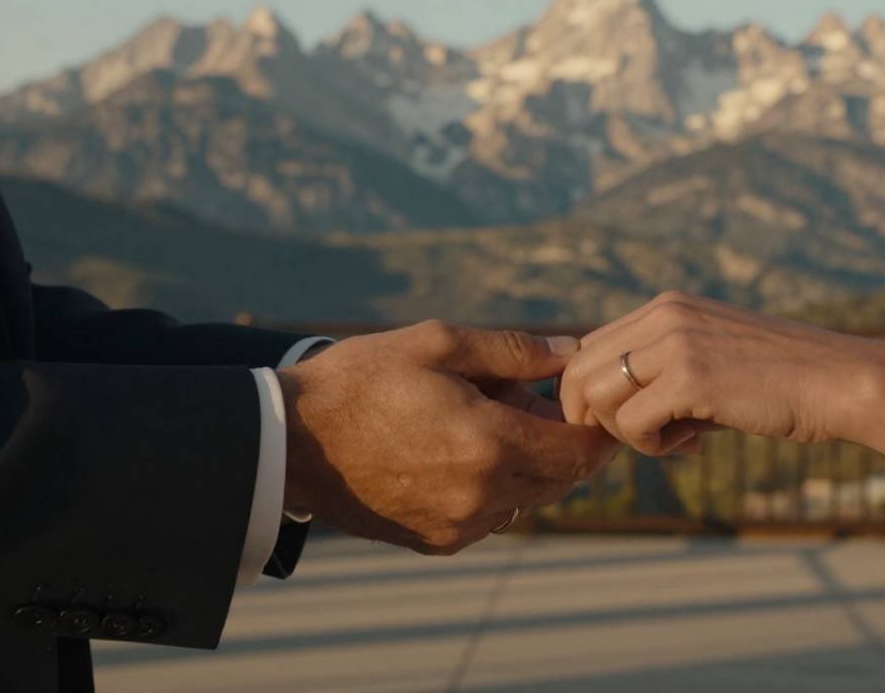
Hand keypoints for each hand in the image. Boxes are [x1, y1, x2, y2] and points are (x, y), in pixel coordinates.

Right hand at [279, 320, 619, 554]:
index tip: (592, 403)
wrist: (288, 441)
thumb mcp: (438, 343)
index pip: (579, 452)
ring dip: (527, 464)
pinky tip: (456, 451)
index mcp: (489, 444)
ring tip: (485, 419)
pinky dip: (494, 486)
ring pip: (527, 499)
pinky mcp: (435, 541)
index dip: (596, 428)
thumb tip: (571, 352)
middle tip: (533, 399)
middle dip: (560, 441)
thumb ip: (514, 351)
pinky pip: (491, 516)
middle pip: (559, 479)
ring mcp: (458, 526)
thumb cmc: (361, 380)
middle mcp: (481, 496)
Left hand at [560, 292, 884, 455]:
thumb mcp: (709, 362)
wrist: (839, 383)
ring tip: (673, 439)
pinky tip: (691, 444)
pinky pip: (629, 423)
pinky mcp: (690, 376)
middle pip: (577, 372)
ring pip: (594, 397)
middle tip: (644, 438)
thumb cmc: (778, 384)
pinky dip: (650, 446)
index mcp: (665, 307)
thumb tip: (603, 411)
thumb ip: (658, 375)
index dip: (597, 396)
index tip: (635, 423)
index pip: (588, 349)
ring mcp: (674, 342)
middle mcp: (663, 315)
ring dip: (624, 433)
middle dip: (597, 418)